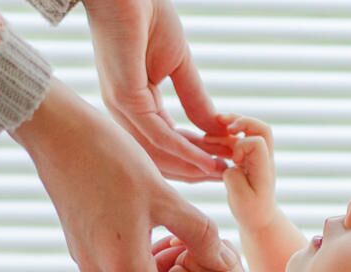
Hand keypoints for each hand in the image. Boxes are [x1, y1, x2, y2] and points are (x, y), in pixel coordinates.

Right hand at [14, 82, 242, 271]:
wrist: (57, 134)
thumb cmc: (111, 158)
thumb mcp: (164, 195)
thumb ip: (198, 233)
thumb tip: (222, 261)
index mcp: (123, 265)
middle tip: (205, 267)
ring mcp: (87, 262)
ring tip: (185, 245)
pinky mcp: (81, 247)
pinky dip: (144, 267)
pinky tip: (159, 235)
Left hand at [80, 0, 227, 183]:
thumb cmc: (146, 16)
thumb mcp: (179, 65)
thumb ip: (195, 98)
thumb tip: (214, 127)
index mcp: (136, 103)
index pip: (167, 142)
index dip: (197, 155)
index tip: (226, 164)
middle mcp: (125, 112)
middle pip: (161, 156)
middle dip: (195, 169)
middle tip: (228, 178)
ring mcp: (122, 106)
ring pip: (158, 152)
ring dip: (193, 166)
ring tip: (223, 173)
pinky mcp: (125, 97)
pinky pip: (156, 134)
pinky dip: (184, 151)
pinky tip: (207, 161)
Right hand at [200, 114, 275, 227]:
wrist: (258, 219)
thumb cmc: (251, 211)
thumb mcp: (240, 199)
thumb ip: (234, 178)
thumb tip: (230, 164)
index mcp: (263, 167)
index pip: (257, 143)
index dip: (242, 145)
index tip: (235, 161)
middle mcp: (263, 158)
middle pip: (261, 128)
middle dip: (242, 121)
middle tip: (224, 123)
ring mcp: (256, 157)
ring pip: (248, 131)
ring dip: (230, 126)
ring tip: (211, 127)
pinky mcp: (247, 158)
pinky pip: (237, 140)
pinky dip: (224, 136)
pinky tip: (209, 139)